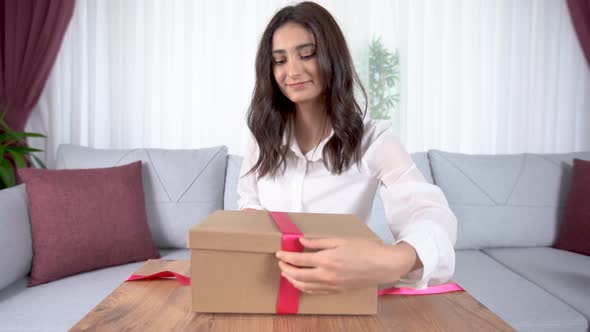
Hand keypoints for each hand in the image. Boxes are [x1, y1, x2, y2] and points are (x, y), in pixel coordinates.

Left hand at [276, 237, 419, 293]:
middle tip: (280, 263)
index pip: (298, 260)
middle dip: (285, 269)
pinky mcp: (336, 291)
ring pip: (304, 286)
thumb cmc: (364, 249)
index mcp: (326, 260)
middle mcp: (326, 275)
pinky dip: (304, 287)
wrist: (382, 265)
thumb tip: (301, 241)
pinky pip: (315, 292)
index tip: (279, 253)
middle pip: (298, 275)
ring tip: (287, 273)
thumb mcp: (340, 240)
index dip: (286, 257)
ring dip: (292, 280)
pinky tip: (301, 282)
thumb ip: (318, 242)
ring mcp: (331, 285)